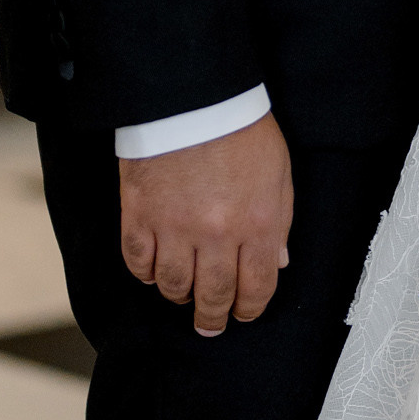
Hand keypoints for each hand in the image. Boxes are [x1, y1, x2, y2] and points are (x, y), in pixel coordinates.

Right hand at [119, 110, 293, 334]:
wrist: (192, 94)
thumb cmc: (239, 126)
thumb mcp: (278, 171)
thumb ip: (279, 220)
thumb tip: (276, 261)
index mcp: (257, 224)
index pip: (256, 288)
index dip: (250, 309)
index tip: (244, 314)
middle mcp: (217, 234)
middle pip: (214, 296)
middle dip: (214, 318)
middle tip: (210, 326)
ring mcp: (174, 228)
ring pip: (174, 287)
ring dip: (180, 298)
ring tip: (183, 298)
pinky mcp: (139, 216)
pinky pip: (139, 263)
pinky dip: (147, 274)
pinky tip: (155, 272)